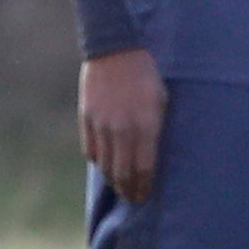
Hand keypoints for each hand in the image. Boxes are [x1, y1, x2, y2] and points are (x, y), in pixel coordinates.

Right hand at [80, 48, 166, 202]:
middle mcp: (123, 129)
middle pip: (123, 172)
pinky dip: (99, 163)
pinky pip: (91, 151)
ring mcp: (102, 125)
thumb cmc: (146, 75)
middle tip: (133, 198)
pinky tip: (105, 167)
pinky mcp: (87, 119)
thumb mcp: (161, 101)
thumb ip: (155, 129)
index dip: (144, 186)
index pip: (144, 168)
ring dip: (113, 180)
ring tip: (120, 187)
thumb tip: (150, 155)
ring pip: (105, 165)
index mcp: (146, 125)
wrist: (115, 50)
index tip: (145, 196)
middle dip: (129, 190)